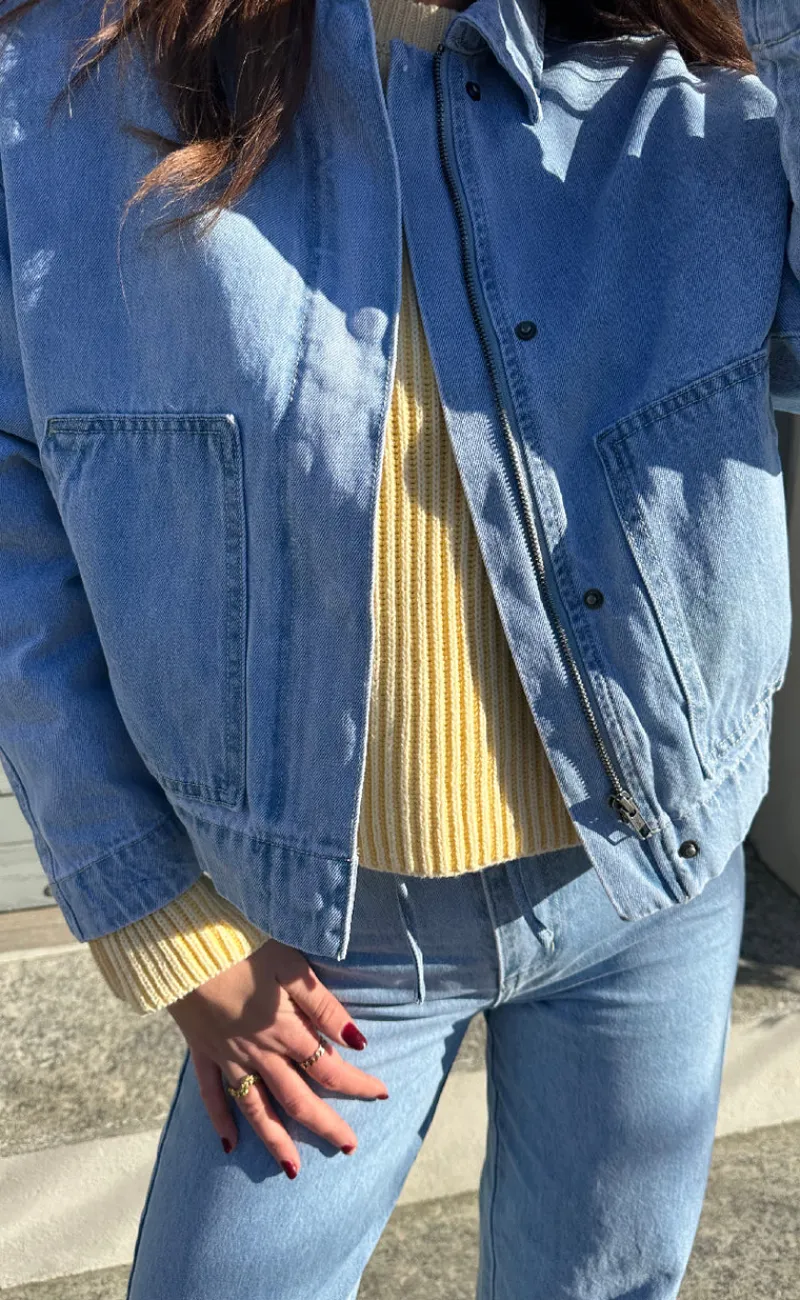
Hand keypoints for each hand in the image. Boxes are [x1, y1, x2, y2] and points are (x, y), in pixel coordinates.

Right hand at [167, 937, 388, 1177]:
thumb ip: (323, 1006)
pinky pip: (210, 1095)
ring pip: (255, 1108)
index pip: (329, 1069)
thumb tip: (356, 1041)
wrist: (182, 946)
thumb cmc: (241, 947)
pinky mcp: (202, 1051)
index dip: (358, 1084)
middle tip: (349, 1148)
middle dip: (325, 1125)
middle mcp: (258, 1053)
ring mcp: (227, 1057)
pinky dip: (220, 1121)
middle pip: (297, 1100)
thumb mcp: (290, 966)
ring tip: (293, 1169)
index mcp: (285, 1031)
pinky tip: (229, 1144)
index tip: (383, 1094)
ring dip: (275, 1140)